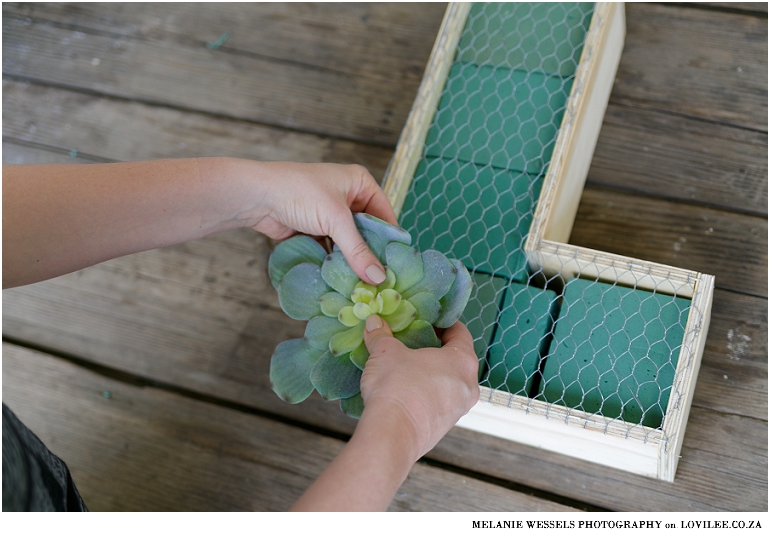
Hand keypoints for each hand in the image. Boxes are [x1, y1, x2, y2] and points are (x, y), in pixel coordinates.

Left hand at [249, 162, 396, 284]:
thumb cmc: (299, 193)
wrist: (257, 196)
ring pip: (348, 241)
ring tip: (360, 284)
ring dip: (350, 260)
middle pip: (366, 230)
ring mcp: (330, 213)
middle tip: (378, 279)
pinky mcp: (314, 228)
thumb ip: (358, 250)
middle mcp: (347, 196)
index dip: (389, 239)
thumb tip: (378, 277)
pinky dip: (334, 261)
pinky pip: (331, 248)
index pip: (384, 213)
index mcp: (359, 182)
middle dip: (369, 253)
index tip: (395, 265)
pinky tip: (339, 279)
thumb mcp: (335, 220)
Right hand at [359, 315, 479, 460]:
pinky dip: (427, 393)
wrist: (392, 435)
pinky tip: (406, 390)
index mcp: (463, 361)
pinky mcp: (444, 426)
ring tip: (407, 366)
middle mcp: (468, 386)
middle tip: (414, 341)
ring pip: (449, 382)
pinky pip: (439, 401)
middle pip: (456, 359)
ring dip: (431, 373)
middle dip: (435, 349)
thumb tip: (374, 322)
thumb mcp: (385, 352)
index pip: (460, 333)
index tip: (428, 320)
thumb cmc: (397, 388)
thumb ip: (381, 335)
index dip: (444, 323)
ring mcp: (458, 409)